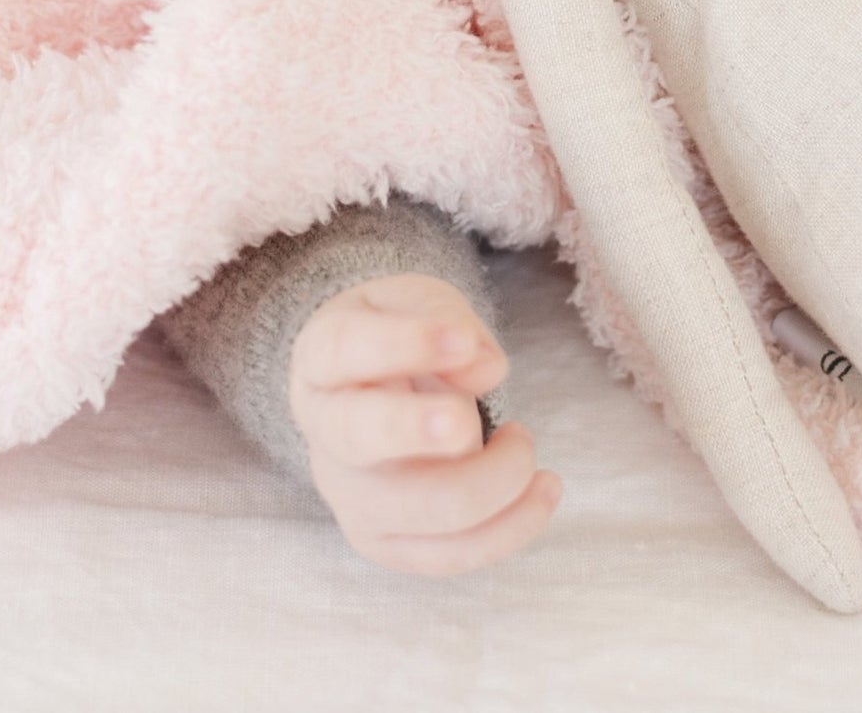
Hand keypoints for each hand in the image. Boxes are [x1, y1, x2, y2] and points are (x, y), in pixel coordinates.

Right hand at [289, 271, 561, 575]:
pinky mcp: (385, 543)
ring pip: (420, 508)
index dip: (401, 344)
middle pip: (357, 436)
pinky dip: (508, 528)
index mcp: (319, 359)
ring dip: (492, 479)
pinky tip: (542, 491)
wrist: (372, 395)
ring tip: (524, 441)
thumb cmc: (398, 340)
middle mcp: (322, 432)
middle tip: (466, 420)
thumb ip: (447, 320)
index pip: (343, 350)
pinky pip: (448, 556)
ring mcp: (349, 495)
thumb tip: (486, 370)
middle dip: (414, 429)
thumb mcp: (417, 304)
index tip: (462, 340)